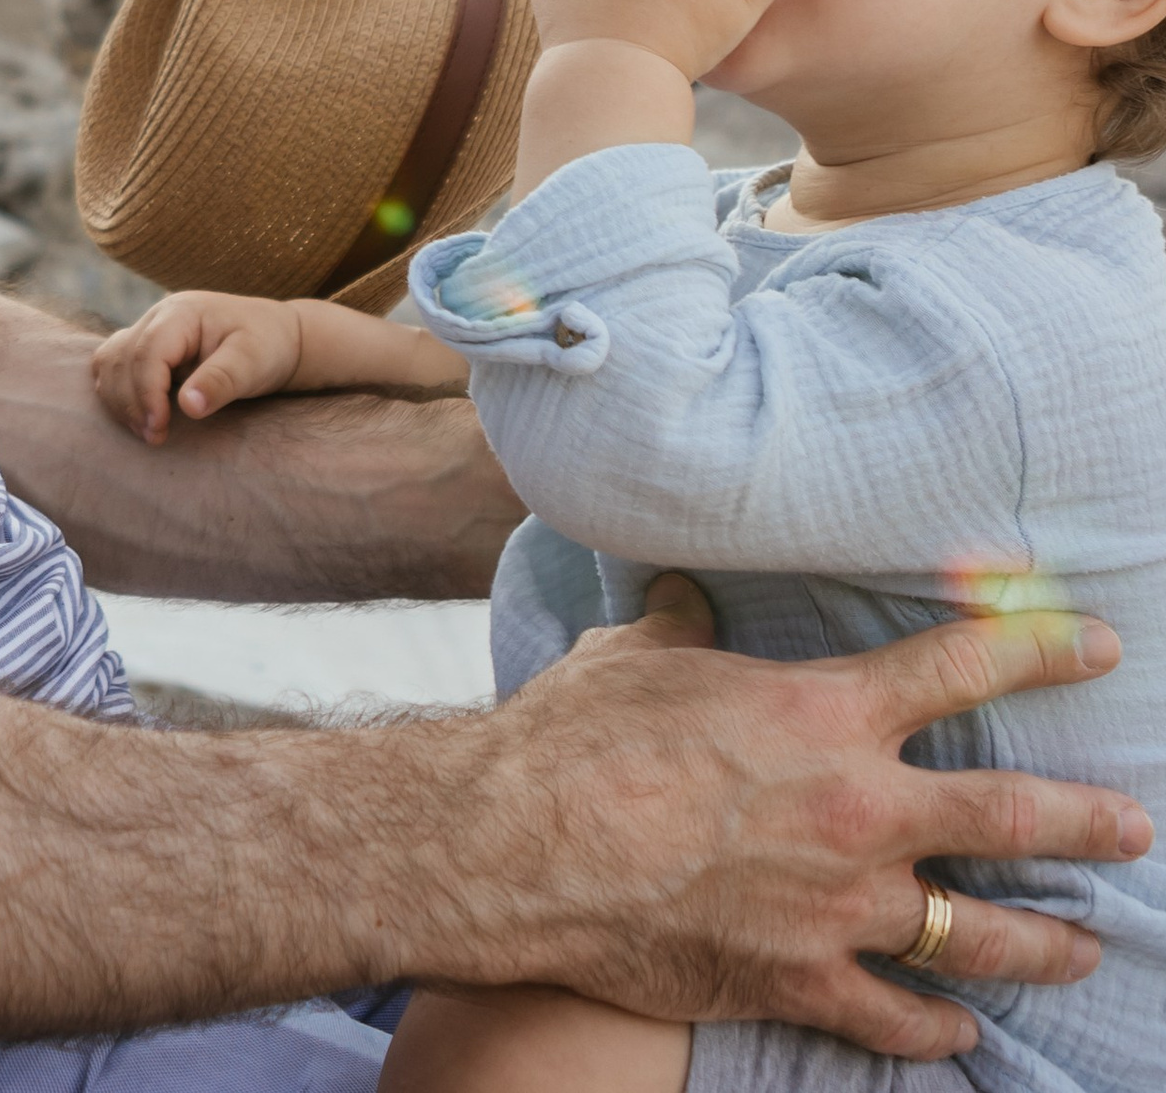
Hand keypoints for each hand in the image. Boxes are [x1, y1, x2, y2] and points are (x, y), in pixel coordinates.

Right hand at [93, 292, 468, 442]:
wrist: (278, 337)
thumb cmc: (269, 346)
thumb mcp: (253, 363)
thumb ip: (221, 381)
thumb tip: (188, 407)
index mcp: (181, 313)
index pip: (146, 352)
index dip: (145, 394)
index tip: (159, 431)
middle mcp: (158, 316)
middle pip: (121, 358)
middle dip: (131, 402)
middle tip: (154, 438)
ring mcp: (149, 329)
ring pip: (110, 361)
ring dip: (119, 398)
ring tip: (146, 431)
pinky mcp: (148, 346)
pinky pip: (114, 365)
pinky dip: (117, 391)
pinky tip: (138, 416)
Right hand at [424, 576, 1151, 1060]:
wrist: (522, 845)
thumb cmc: (574, 737)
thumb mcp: (634, 656)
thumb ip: (683, 627)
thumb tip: (686, 594)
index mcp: (823, 713)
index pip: (960, 667)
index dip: (1038, 650)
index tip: (1095, 645)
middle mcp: (857, 810)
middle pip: (1013, 814)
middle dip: (1090, 820)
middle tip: (1135, 825)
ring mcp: (839, 907)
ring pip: (983, 934)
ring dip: (1045, 943)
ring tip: (1084, 948)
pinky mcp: (799, 980)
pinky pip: (897, 1018)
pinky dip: (935, 1029)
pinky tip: (960, 1032)